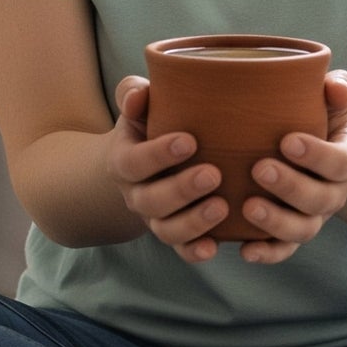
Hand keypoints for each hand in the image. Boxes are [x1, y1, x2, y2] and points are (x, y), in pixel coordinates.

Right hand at [106, 76, 230, 264]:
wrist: (144, 164)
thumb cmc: (149, 124)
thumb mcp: (138, 107)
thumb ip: (133, 95)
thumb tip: (138, 94)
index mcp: (124, 161)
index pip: (134, 162)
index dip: (158, 155)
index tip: (189, 141)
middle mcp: (136, 194)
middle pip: (151, 200)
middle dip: (182, 190)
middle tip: (213, 173)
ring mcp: (156, 218)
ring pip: (166, 230)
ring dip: (193, 222)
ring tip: (223, 207)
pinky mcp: (176, 234)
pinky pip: (181, 250)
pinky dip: (195, 251)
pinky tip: (216, 246)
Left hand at [237, 71, 346, 264]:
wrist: (320, 150)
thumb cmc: (322, 117)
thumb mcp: (335, 99)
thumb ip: (339, 87)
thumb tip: (333, 86)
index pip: (341, 162)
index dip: (317, 156)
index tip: (287, 140)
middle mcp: (334, 192)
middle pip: (320, 200)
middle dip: (291, 187)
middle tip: (259, 168)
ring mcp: (313, 216)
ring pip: (303, 230)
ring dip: (276, 222)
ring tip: (247, 207)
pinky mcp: (291, 232)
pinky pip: (283, 249)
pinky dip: (266, 253)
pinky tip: (243, 249)